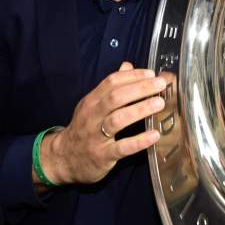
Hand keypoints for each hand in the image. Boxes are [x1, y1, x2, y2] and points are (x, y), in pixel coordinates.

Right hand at [40, 62, 165, 184]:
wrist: (63, 158)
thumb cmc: (84, 129)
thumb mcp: (93, 105)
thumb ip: (111, 87)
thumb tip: (128, 66)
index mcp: (91, 101)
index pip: (111, 82)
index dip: (132, 76)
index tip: (152, 73)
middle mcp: (92, 116)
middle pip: (115, 97)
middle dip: (139, 88)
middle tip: (160, 84)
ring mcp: (96, 136)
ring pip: (117, 120)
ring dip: (140, 110)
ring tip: (159, 103)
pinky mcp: (102, 156)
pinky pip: (122, 148)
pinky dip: (139, 141)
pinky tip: (154, 135)